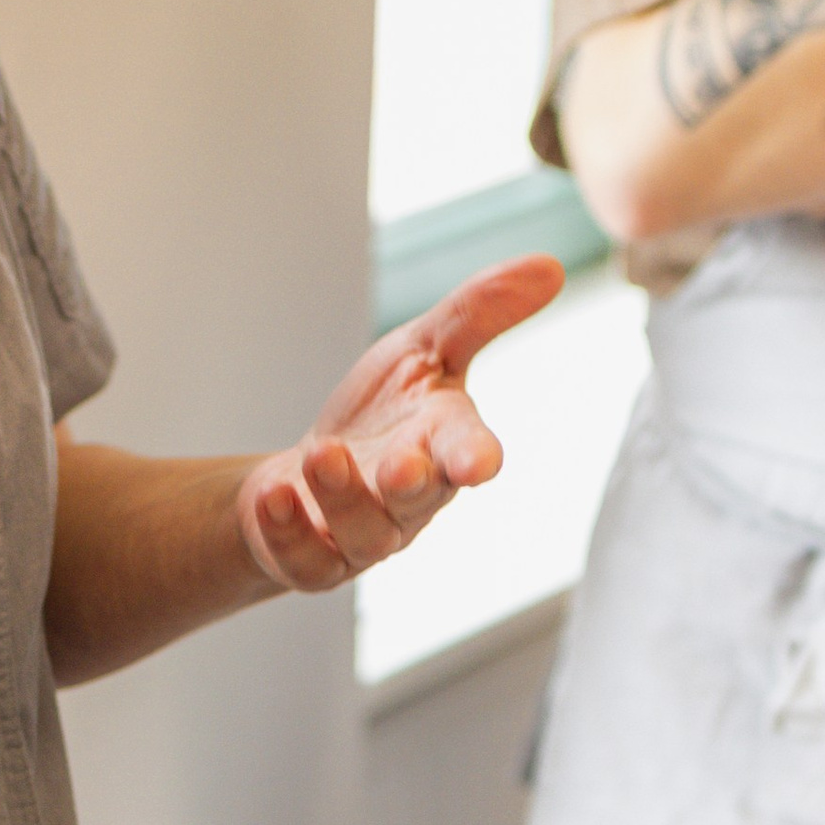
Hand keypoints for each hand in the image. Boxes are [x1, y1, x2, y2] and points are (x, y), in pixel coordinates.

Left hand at [235, 255, 561, 591]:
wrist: (305, 476)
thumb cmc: (378, 416)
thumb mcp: (422, 351)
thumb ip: (477, 313)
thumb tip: (550, 265)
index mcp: (442, 445)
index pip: (467, 450)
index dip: (476, 456)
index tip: (483, 461)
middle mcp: (410, 496)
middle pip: (419, 496)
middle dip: (413, 483)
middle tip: (403, 466)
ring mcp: (362, 534)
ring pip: (362, 529)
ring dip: (341, 493)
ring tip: (321, 454)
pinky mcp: (313, 558)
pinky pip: (304, 557)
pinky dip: (287, 529)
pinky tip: (274, 496)